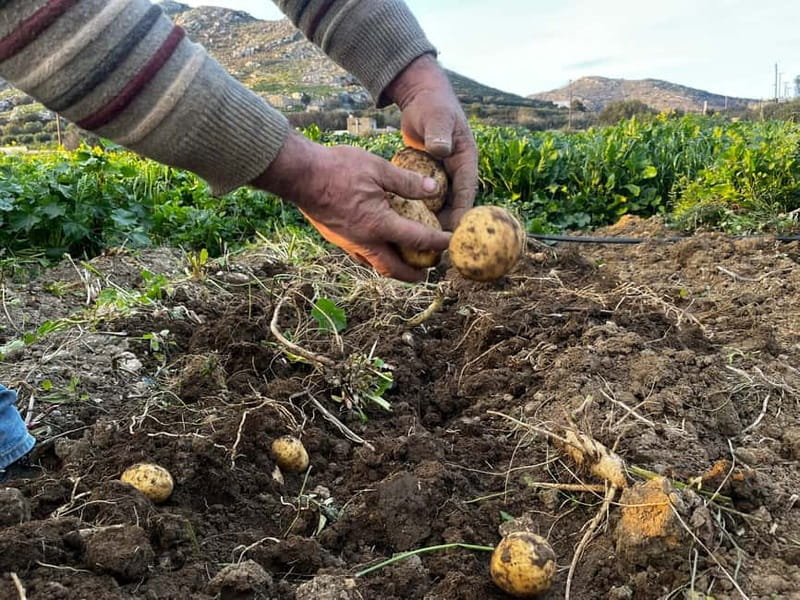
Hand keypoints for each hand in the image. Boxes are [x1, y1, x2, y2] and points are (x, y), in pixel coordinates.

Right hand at [251, 131, 449, 281]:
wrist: (299, 174)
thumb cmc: (337, 168)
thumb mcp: (378, 168)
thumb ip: (408, 182)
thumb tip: (433, 188)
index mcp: (379, 225)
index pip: (417, 240)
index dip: (438, 243)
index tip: (451, 242)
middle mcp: (364, 241)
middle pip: (394, 269)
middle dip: (414, 275)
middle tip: (428, 272)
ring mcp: (347, 242)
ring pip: (374, 266)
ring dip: (393, 269)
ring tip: (405, 264)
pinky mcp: (336, 238)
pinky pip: (360, 256)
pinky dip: (374, 258)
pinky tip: (377, 247)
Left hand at [385, 54, 477, 229]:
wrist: (421, 97)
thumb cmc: (432, 104)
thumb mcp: (436, 117)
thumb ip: (438, 133)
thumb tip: (441, 149)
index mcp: (466, 160)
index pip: (467, 192)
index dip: (461, 214)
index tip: (454, 234)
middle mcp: (457, 170)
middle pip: (454, 204)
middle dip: (446, 224)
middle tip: (434, 244)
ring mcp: (444, 173)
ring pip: (440, 203)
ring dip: (432, 220)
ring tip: (420, 240)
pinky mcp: (430, 175)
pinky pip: (427, 197)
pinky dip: (420, 209)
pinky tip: (406, 223)